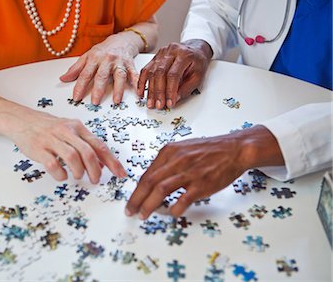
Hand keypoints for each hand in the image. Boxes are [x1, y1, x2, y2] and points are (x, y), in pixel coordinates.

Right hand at [7, 110, 125, 183]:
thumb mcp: (70, 131)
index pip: (99, 145)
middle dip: (95, 170)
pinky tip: (62, 175)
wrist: (22, 120)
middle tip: (96, 180)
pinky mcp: (39, 148)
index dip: (112, 161)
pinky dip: (60, 174)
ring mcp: (52, 139)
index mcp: (77, 127)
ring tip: (79, 176)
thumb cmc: (48, 128)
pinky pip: (53, 164)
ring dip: (79, 171)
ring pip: (72, 157)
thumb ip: (86, 146)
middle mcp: (66, 131)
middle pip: (88, 152)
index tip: (120, 174)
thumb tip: (102, 164)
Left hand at [60, 33, 139, 104]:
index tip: (77, 97)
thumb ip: (76, 69)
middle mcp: (107, 60)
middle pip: (102, 76)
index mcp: (94, 58)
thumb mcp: (87, 56)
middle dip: (98, 89)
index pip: (85, 74)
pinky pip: (134, 74)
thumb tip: (63, 79)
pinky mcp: (130, 64)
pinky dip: (137, 83)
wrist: (122, 40)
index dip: (80, 86)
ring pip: (119, 76)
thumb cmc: (104, 50)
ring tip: (116, 101)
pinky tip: (138, 92)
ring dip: (118, 89)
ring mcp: (119, 62)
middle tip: (95, 102)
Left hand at [124, 126, 283, 218]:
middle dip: (136, 199)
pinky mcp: (202, 183)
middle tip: (130, 211)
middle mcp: (176, 160)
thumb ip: (167, 163)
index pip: (147, 174)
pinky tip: (172, 213)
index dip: (136, 190)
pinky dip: (175, 208)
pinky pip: (184, 199)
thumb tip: (152, 181)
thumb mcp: (182, 149)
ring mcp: (190, 172)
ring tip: (143, 215)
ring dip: (149, 205)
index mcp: (169, 151)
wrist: (234, 149)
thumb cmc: (208, 150)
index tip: (131, 201)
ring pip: (161, 189)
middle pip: (149, 182)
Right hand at [137, 39, 212, 109]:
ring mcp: (162, 53)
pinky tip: (141, 92)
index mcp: (184, 55)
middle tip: (158, 105)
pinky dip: (142, 82)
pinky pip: (146, 70)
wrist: (195, 48)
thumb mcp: (198, 76)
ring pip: (151, 72)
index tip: (170, 103)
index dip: (170, 90)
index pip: (173, 75)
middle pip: (160, 73)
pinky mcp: (155, 57)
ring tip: (150, 102)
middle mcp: (171, 51)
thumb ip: (186, 88)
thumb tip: (174, 99)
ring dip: (150, 90)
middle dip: (158, 92)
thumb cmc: (198, 62)